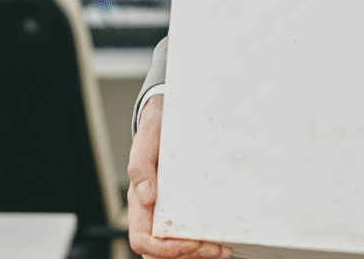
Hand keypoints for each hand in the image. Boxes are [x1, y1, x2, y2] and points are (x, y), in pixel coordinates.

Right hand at [126, 95, 231, 258]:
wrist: (170, 119)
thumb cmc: (157, 131)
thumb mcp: (147, 141)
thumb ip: (140, 166)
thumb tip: (145, 196)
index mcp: (139, 202)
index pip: (142, 239)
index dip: (163, 249)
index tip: (189, 243)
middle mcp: (152, 213)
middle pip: (158, 254)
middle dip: (186, 256)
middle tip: (212, 247)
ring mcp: (168, 214)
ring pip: (175, 252)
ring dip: (198, 256)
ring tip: (222, 248)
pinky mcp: (185, 211)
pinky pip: (190, 240)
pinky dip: (205, 248)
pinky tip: (223, 242)